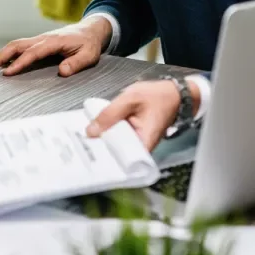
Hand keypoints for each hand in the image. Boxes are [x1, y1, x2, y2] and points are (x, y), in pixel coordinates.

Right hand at [0, 18, 110, 76]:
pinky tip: (2, 63)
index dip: (19, 63)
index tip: (7, 73)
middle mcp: (42, 38)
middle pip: (17, 45)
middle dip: (1, 56)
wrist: (91, 30)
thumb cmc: (89, 44)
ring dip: (1, 54)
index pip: (32, 53)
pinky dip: (8, 53)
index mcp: (54, 42)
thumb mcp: (89, 55)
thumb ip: (76, 63)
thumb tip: (62, 72)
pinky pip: (20, 46)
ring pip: (15, 44)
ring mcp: (39, 39)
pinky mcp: (38, 42)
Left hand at [85, 79, 200, 150]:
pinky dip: (109, 132)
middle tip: (82, 144)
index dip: (105, 159)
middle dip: (100, 148)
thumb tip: (91, 131)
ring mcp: (138, 142)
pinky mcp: (133, 136)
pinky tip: (97, 128)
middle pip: (117, 154)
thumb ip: (110, 114)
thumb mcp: (130, 99)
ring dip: (103, 139)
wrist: (172, 93)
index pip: (123, 161)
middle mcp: (142, 147)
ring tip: (86, 136)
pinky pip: (118, 138)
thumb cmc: (158, 96)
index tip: (89, 154)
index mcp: (144, 142)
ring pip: (116, 145)